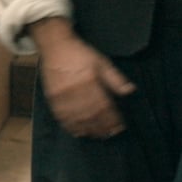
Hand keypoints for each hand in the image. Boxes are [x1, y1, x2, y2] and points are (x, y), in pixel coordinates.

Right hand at [31, 18, 135, 138]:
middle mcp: (75, 91)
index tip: (120, 126)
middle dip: (102, 127)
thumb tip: (130, 91)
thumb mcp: (101, 61)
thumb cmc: (80, 53)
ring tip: (97, 136)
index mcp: (89, 81)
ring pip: (77, 118)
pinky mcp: (52, 98)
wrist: (55, 46)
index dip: (112, 119)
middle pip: (91, 115)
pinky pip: (62, 117)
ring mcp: (62, 96)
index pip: (103, 106)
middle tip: (110, 134)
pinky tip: (78, 132)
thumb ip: (115, 78)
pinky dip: (71, 126)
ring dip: (88, 129)